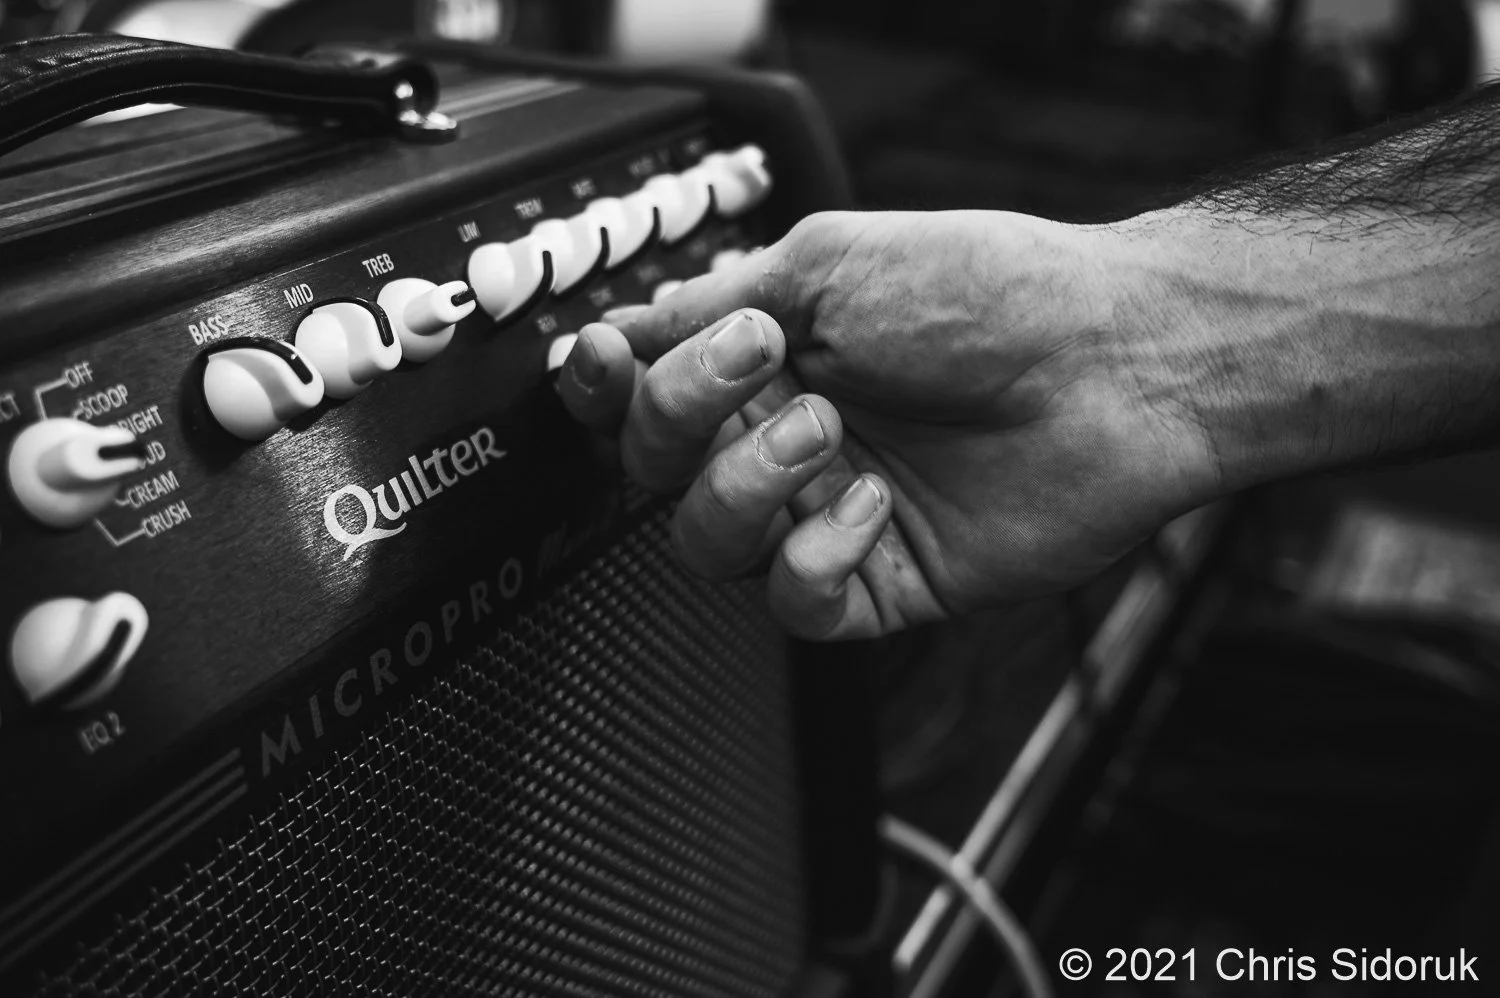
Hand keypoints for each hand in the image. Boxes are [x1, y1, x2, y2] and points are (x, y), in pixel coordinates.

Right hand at [557, 210, 1218, 639]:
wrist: (1114, 360)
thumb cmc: (990, 294)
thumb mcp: (830, 264)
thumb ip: (714, 304)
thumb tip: (627, 331)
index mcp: (766, 361)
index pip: (641, 393)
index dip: (603, 387)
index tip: (602, 361)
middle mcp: (785, 437)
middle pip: (654, 468)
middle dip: (682, 417)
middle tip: (763, 365)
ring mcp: (826, 511)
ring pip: (706, 542)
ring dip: (745, 483)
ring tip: (829, 430)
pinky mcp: (879, 579)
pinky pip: (794, 602)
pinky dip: (813, 556)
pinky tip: (874, 504)